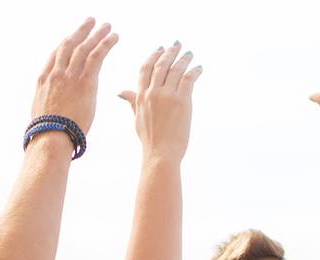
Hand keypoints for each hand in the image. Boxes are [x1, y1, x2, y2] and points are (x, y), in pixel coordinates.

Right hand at [30, 18, 119, 131]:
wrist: (51, 137)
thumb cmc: (48, 134)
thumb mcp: (43, 114)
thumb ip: (50, 105)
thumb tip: (55, 110)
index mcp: (44, 80)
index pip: (56, 55)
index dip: (66, 44)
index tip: (73, 37)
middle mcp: (56, 73)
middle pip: (69, 45)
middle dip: (81, 32)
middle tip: (90, 21)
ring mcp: (69, 75)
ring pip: (84, 47)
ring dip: (96, 34)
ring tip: (106, 26)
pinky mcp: (85, 81)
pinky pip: (96, 56)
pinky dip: (105, 44)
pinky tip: (114, 37)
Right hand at [119, 42, 203, 161]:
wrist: (160, 153)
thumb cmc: (150, 140)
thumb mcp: (137, 118)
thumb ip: (132, 101)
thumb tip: (121, 92)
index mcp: (141, 95)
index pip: (145, 69)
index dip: (153, 56)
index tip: (160, 48)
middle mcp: (153, 92)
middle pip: (161, 65)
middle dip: (169, 53)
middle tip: (177, 45)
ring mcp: (167, 95)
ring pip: (176, 69)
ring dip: (184, 59)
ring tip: (190, 53)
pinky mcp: (182, 100)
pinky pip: (188, 79)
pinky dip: (195, 71)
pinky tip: (199, 68)